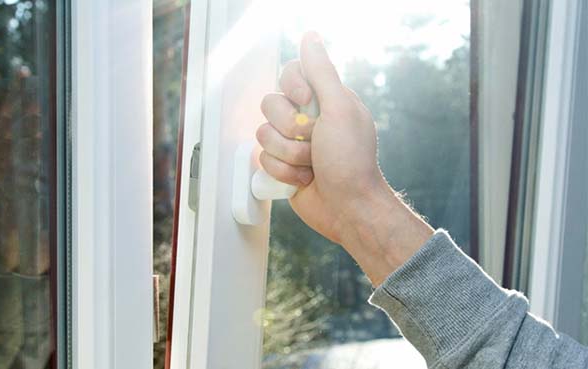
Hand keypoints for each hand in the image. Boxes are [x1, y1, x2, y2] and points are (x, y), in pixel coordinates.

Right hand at [257, 32, 433, 284]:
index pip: (290, 73)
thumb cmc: (351, 160)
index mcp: (324, 99)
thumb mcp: (339, 109)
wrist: (347, 208)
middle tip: (314, 141)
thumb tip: (309, 36)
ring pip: (263, 133)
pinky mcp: (281, 165)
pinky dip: (283, 172)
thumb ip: (321, 72)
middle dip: (291, 128)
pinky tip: (304, 180)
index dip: (292, 86)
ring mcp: (292, 142)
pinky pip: (262, 159)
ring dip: (289, 154)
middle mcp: (306, 117)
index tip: (307, 100)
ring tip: (312, 166)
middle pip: (270, 104)